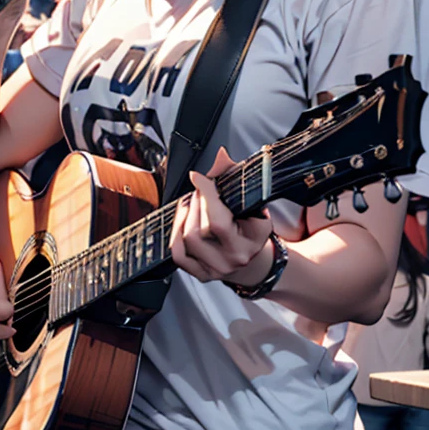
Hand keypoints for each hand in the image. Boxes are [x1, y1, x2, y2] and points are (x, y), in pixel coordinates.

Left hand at [170, 147, 273, 286]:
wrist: (252, 258)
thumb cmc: (251, 225)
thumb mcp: (250, 201)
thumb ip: (233, 177)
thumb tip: (220, 155)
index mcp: (252, 240)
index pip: (219, 221)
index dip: (205, 196)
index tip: (197, 178)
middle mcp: (235, 258)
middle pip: (200, 230)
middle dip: (196, 204)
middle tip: (199, 191)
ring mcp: (217, 269)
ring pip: (188, 240)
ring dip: (185, 216)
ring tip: (191, 203)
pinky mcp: (202, 274)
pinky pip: (179, 255)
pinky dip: (175, 234)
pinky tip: (182, 220)